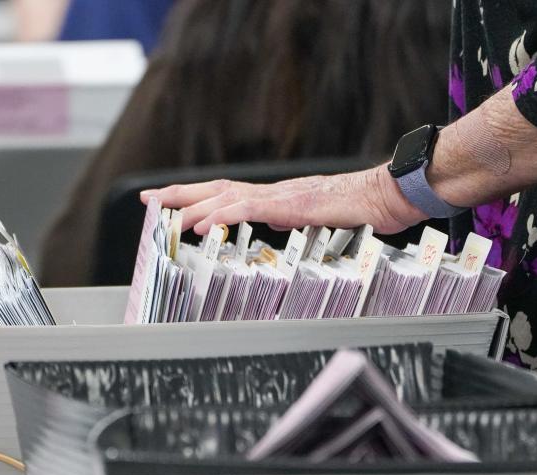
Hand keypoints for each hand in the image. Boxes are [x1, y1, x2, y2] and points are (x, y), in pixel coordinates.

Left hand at [139, 165, 425, 234]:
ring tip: (166, 214)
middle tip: (149, 200)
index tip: (170, 202)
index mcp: (278, 198)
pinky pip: (248, 208)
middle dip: (180, 194)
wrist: (387, 197)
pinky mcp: (292, 205)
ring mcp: (282, 196)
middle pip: (217, 188)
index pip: (229, 194)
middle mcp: (274, 192)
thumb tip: (271, 222)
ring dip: (193, 204)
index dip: (197, 197)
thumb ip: (290, 220)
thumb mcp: (318, 221)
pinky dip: (220, 215)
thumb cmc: (362, 211)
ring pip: (226, 196)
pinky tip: (201, 223)